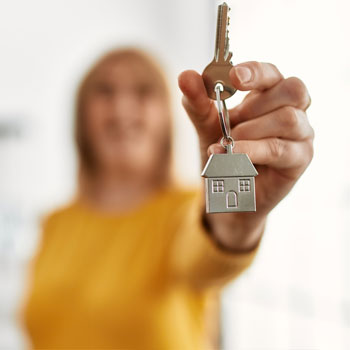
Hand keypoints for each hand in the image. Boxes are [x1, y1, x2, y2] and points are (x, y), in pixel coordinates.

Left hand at [178, 62, 313, 250]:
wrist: (227, 190)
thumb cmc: (223, 152)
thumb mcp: (207, 127)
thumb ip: (198, 103)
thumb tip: (185, 76)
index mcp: (270, 95)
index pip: (272, 73)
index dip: (256, 72)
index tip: (234, 78)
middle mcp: (292, 110)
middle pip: (293, 90)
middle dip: (256, 104)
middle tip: (232, 121)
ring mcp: (301, 134)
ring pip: (287, 119)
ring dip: (251, 131)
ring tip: (229, 143)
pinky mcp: (300, 158)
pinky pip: (280, 149)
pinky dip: (251, 151)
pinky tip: (232, 155)